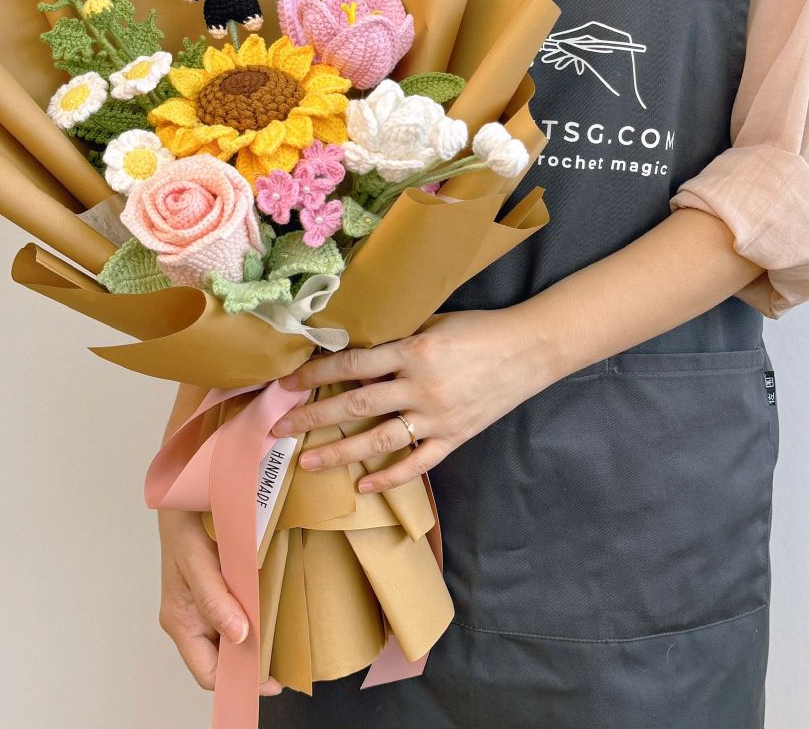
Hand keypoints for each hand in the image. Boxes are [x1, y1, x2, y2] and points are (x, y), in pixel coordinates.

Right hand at [157, 508, 282, 696]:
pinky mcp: (223, 583)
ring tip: (290, 638)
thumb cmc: (184, 522)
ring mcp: (208, 601)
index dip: (239, 681)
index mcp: (181, 621)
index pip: (209, 673)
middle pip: (225, 657)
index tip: (273, 680)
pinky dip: (260, 613)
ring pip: (236, 634)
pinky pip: (242, 608)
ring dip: (260, 638)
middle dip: (254, 662)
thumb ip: (213, 599)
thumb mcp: (195, 560)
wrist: (187, 484)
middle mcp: (194, 616)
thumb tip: (238, 638)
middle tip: (290, 660)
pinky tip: (280, 607)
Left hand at [273, 309, 555, 493]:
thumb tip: (354, 353)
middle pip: (355, 403)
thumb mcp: (433, 322)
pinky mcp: (456, 436)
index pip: (352, 364)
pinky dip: (390, 477)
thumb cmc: (479, 329)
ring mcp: (438, 416)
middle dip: (312, 417)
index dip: (316, 374)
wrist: (530, 349)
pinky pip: (418, 462)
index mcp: (414, 351)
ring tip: (306, 463)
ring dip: (339, 452)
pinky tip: (363, 486)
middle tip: (278, 428)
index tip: (287, 383)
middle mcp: (421, 386)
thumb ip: (396, 341)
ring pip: (379, 439)